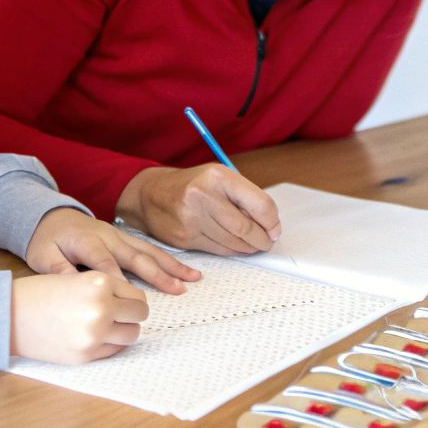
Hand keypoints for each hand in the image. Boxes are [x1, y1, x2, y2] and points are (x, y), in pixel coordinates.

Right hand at [9, 271, 145, 362]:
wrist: (9, 315)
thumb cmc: (40, 293)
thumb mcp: (76, 278)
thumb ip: (106, 288)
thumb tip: (134, 303)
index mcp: (99, 283)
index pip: (137, 295)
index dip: (131, 299)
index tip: (124, 303)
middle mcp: (102, 308)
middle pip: (139, 315)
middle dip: (132, 315)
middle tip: (118, 316)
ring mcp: (94, 334)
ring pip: (131, 335)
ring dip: (123, 331)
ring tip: (106, 327)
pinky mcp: (85, 354)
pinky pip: (113, 350)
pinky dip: (109, 344)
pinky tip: (93, 336)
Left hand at [25, 206, 200, 292]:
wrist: (50, 216)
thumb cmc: (46, 241)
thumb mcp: (43, 257)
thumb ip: (59, 271)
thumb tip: (76, 288)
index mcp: (87, 241)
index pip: (106, 263)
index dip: (119, 280)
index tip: (132, 299)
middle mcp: (108, 237)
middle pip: (136, 257)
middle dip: (158, 274)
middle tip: (178, 290)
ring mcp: (120, 236)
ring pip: (149, 252)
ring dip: (171, 266)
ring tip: (192, 278)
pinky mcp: (125, 239)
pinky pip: (149, 249)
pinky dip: (168, 259)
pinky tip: (184, 270)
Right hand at [116, 164, 282, 254]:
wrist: (151, 195)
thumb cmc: (193, 186)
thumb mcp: (219, 178)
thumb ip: (245, 196)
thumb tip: (271, 224)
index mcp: (218, 176)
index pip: (259, 203)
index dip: (272, 221)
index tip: (275, 229)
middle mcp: (203, 196)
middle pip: (246, 228)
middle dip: (262, 239)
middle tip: (267, 242)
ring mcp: (192, 218)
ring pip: (233, 243)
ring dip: (248, 248)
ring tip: (253, 245)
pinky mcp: (184, 238)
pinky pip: (218, 250)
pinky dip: (231, 251)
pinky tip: (235, 246)